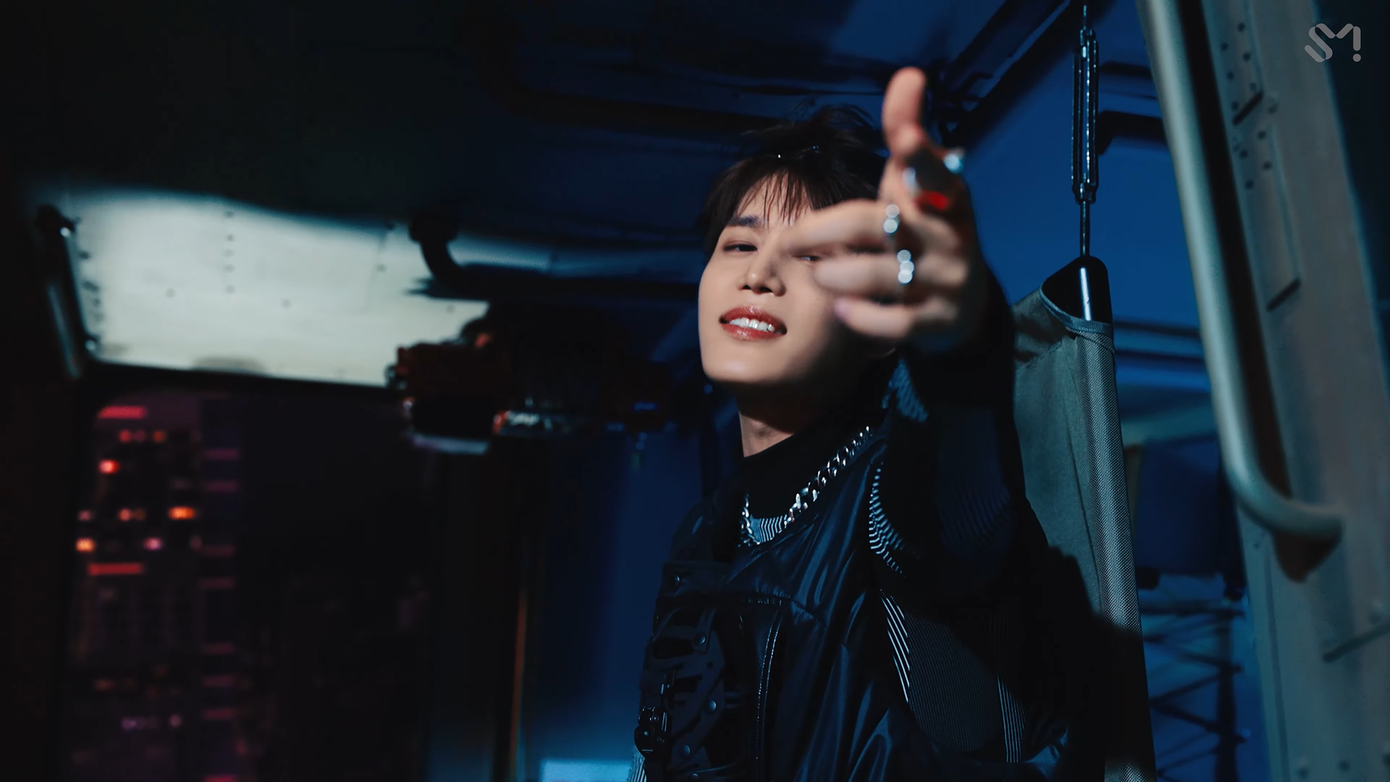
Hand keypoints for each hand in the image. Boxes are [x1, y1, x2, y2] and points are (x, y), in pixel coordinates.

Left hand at [783, 68, 988, 350]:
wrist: (962, 308)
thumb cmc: (924, 231)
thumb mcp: (915, 186)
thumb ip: (907, 133)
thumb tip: (907, 75)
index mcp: (945, 196)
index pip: (932, 170)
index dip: (918, 154)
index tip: (904, 137)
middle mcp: (951, 235)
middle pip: (875, 224)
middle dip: (821, 230)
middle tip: (787, 241)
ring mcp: (949, 280)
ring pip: (879, 275)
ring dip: (835, 275)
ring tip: (818, 275)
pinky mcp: (938, 321)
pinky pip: (892, 322)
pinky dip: (860, 316)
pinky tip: (842, 310)